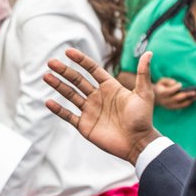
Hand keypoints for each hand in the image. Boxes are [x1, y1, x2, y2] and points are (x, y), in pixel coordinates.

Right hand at [43, 48, 159, 164]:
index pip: (92, 69)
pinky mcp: (85, 125)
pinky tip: (48, 102)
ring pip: (70, 95)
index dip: (81, 60)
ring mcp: (90, 111)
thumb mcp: (144, 93)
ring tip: (46, 76)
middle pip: (77, 80)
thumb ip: (143, 73)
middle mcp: (98, 97)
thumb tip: (149, 52)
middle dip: (64, 71)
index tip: (68, 52)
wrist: (138, 143)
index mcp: (110, 87)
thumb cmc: (143, 118)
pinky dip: (58, 109)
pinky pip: (68, 116)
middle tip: (50, 63)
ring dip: (58, 86)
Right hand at [153, 77, 195, 109]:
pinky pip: (181, 107)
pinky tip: (193, 100)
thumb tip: (174, 83)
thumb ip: (167, 80)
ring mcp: (169, 106)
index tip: (180, 84)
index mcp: (161, 93)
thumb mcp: (161, 81)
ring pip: (180, 104)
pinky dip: (187, 104)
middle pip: (176, 99)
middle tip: (195, 92)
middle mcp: (165, 101)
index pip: (168, 91)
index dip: (174, 88)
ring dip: (189, 101)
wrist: (155, 97)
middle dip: (186, 95)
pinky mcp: (172, 108)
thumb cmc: (160, 86)